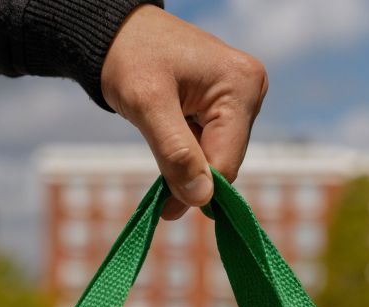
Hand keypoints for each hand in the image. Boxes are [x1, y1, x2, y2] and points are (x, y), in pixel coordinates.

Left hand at [101, 5, 267, 219]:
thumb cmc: (130, 57)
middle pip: (224, 160)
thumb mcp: (147, 104)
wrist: (117, 34)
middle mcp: (251, 91)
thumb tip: (201, 198)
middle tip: (157, 192)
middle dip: (190, 175)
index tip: (166, 211)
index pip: (227, 160)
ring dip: (186, 164)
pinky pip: (209, 144)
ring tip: (156, 142)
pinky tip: (165, 138)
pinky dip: (186, 152)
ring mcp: (240, 98)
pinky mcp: (226, 105)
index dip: (198, 189)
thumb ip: (175, 152)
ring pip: (215, 156)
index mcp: (242, 85)